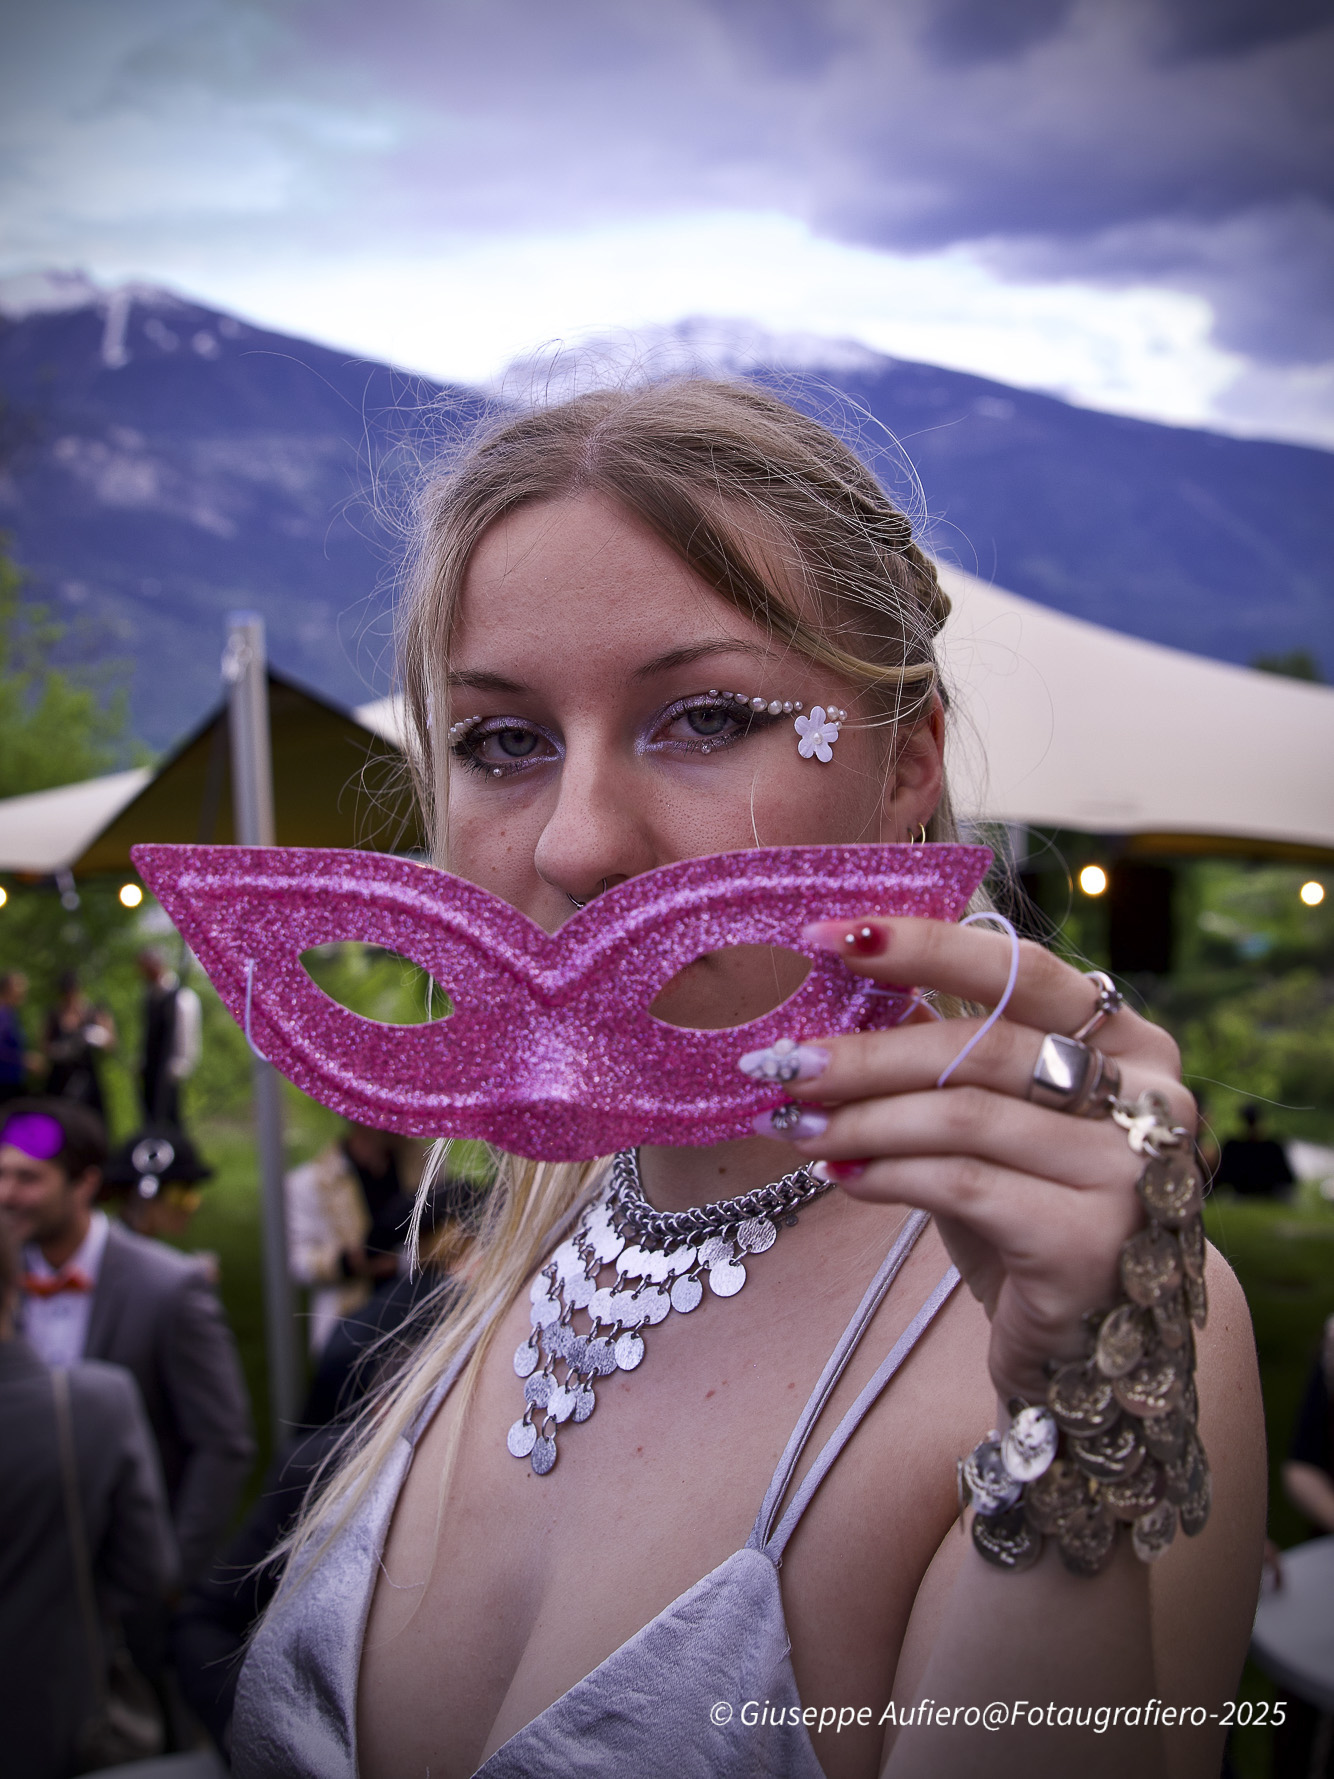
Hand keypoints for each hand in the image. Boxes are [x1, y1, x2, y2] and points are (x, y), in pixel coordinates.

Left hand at [762, 916, 1193, 1403]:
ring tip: (793, 1127)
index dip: (922, 945)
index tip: (827, 937)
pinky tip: (841, 1176)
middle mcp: (1151, 1096)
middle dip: (867, 1052)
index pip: (1020, 969)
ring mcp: (1131, 1171)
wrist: (1102, 1348)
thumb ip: (949, 1054)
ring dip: (861, 1119)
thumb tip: (841, 989)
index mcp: (1131, 1041)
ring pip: (964, 1116)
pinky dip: (887, 1174)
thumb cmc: (1036, 1211)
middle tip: (784, 1062)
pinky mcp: (1094, 1241)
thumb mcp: (997, 1120)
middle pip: (982, 1047)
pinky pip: (963, 1185)